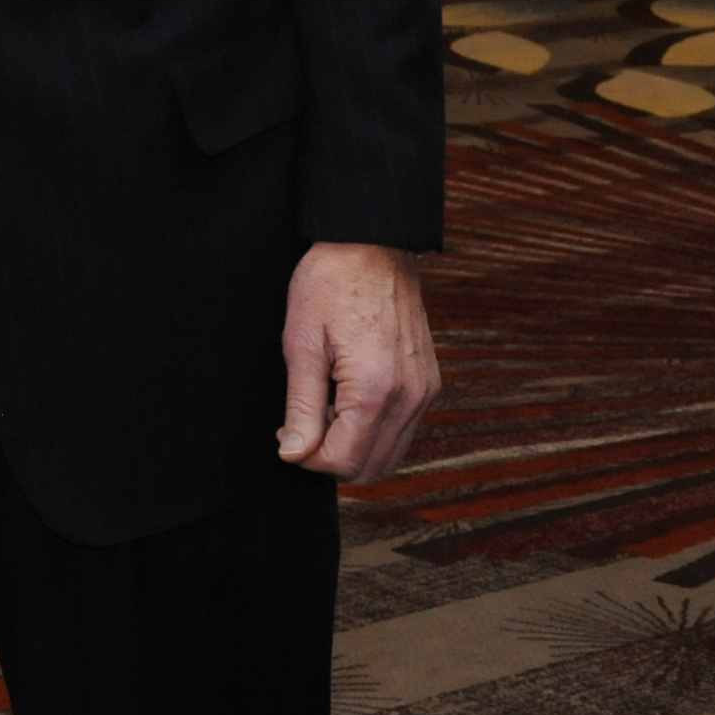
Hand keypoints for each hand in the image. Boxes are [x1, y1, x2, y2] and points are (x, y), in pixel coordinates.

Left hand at [276, 240, 440, 482]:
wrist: (372, 246)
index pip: (343, 461)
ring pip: (391, 454)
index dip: (308, 458)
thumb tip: (294, 454)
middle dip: (331, 459)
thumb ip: (301, 406)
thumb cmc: (330, 286)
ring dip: (353, 447)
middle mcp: (410, 397)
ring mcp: (425, 391)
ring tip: (321, 410)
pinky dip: (373, 430)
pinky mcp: (428, 382)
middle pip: (371, 467)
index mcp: (374, 390)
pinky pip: (403, 429)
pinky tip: (345, 400)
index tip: (286, 436)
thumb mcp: (301, 345)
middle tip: (300, 427)